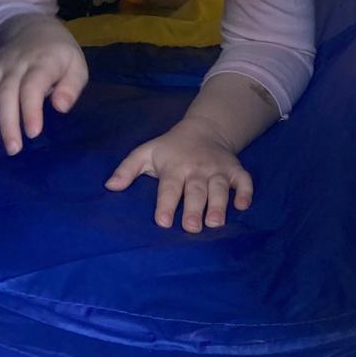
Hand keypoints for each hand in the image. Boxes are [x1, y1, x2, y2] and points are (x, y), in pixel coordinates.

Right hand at [0, 15, 87, 154]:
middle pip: (6, 93)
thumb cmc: (59, 56)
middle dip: (6, 122)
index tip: (33, 133)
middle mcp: (15, 63)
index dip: (31, 110)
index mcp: (42, 62)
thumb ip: (72, 86)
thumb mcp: (77, 66)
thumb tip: (61, 107)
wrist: (34, 30)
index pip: (32, 86)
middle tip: (12, 148)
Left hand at [106, 117, 253, 231]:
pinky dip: (246, 192)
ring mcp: (218, 169)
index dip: (165, 204)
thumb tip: (109, 186)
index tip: (162, 221)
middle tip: (191, 227)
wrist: (203, 129)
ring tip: (215, 222)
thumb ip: (127, 169)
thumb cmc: (170, 148)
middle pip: (196, 190)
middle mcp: (197, 169)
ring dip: (218, 205)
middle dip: (194, 208)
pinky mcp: (236, 170)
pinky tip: (243, 205)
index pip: (169, 187)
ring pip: (220, 188)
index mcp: (174, 167)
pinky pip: (244, 181)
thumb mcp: (146, 153)